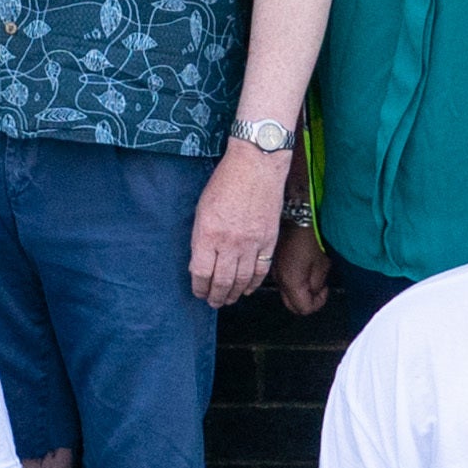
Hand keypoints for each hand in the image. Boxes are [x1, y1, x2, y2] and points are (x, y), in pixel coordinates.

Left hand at [187, 140, 289, 305]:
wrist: (256, 165)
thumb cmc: (225, 182)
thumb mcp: (202, 208)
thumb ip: (200, 237)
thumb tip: (199, 262)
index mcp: (207, 233)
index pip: (200, 272)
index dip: (199, 287)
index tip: (198, 291)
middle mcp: (229, 242)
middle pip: (221, 282)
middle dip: (215, 297)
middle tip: (213, 302)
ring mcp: (251, 243)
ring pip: (241, 280)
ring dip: (233, 294)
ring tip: (228, 299)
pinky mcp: (268, 240)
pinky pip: (260, 270)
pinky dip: (253, 283)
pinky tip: (247, 289)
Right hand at [273, 218, 332, 317]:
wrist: (295, 214)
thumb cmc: (310, 235)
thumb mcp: (321, 263)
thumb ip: (317, 283)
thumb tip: (315, 291)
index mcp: (291, 282)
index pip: (303, 308)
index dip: (318, 303)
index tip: (325, 290)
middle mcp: (278, 279)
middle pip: (291, 306)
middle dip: (307, 301)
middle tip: (319, 289)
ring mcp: (274, 271)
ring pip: (286, 293)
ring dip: (299, 290)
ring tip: (312, 274)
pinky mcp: (273, 262)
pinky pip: (282, 280)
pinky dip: (293, 280)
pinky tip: (302, 266)